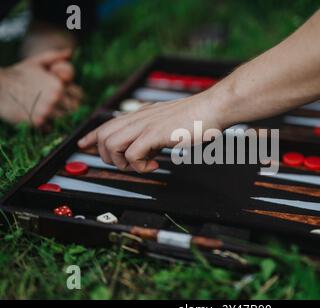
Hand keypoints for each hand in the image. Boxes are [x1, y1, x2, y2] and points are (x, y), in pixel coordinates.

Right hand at [0, 50, 81, 126]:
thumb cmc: (17, 74)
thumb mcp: (36, 62)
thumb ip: (55, 56)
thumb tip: (70, 52)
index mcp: (59, 84)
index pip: (79, 96)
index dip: (74, 97)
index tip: (67, 99)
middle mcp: (55, 98)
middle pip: (74, 110)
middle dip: (69, 109)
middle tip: (60, 109)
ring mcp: (47, 111)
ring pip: (64, 120)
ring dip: (60, 119)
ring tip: (51, 114)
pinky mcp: (37, 122)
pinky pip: (51, 129)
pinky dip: (49, 127)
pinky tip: (41, 120)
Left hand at [78, 91, 224, 172]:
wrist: (213, 107)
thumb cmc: (198, 117)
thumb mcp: (170, 124)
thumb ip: (155, 134)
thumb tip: (149, 150)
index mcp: (142, 114)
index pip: (108, 124)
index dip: (92, 136)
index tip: (84, 145)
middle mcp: (140, 117)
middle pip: (104, 135)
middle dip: (107, 156)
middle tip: (126, 164)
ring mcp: (146, 125)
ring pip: (112, 144)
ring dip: (122, 162)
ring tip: (141, 165)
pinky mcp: (154, 133)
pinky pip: (132, 155)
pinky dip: (140, 166)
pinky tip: (154, 164)